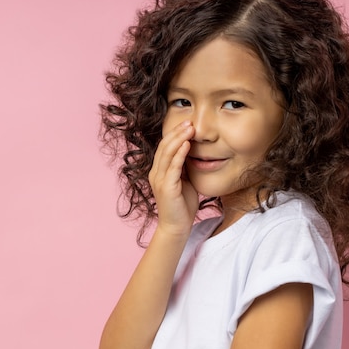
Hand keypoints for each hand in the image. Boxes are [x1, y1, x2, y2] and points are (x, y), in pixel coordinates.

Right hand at [149, 120, 198, 236]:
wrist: (176, 227)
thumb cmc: (182, 206)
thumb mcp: (184, 182)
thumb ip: (184, 168)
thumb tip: (193, 152)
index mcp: (158, 171)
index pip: (164, 147)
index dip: (174, 134)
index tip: (187, 124)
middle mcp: (156, 173)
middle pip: (164, 146)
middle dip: (176, 132)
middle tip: (189, 121)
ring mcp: (159, 180)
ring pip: (167, 154)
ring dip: (179, 139)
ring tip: (190, 128)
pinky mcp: (167, 188)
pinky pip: (173, 167)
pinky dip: (180, 154)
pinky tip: (187, 144)